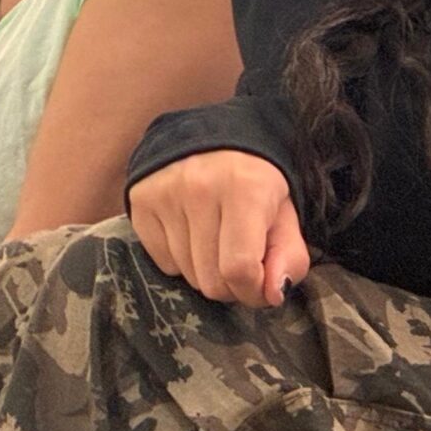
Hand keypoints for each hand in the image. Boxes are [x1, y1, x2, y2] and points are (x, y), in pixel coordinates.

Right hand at [128, 148, 310, 307]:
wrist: (210, 136)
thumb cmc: (254, 182)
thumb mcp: (286, 215)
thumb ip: (290, 257)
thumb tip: (272, 294)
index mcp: (245, 189)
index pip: (239, 269)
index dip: (252, 291)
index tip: (260, 285)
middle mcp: (199, 188)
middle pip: (211, 279)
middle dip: (230, 284)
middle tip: (238, 261)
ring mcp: (164, 193)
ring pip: (187, 274)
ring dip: (205, 271)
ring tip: (215, 243)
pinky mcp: (140, 200)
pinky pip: (162, 262)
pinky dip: (179, 259)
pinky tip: (190, 235)